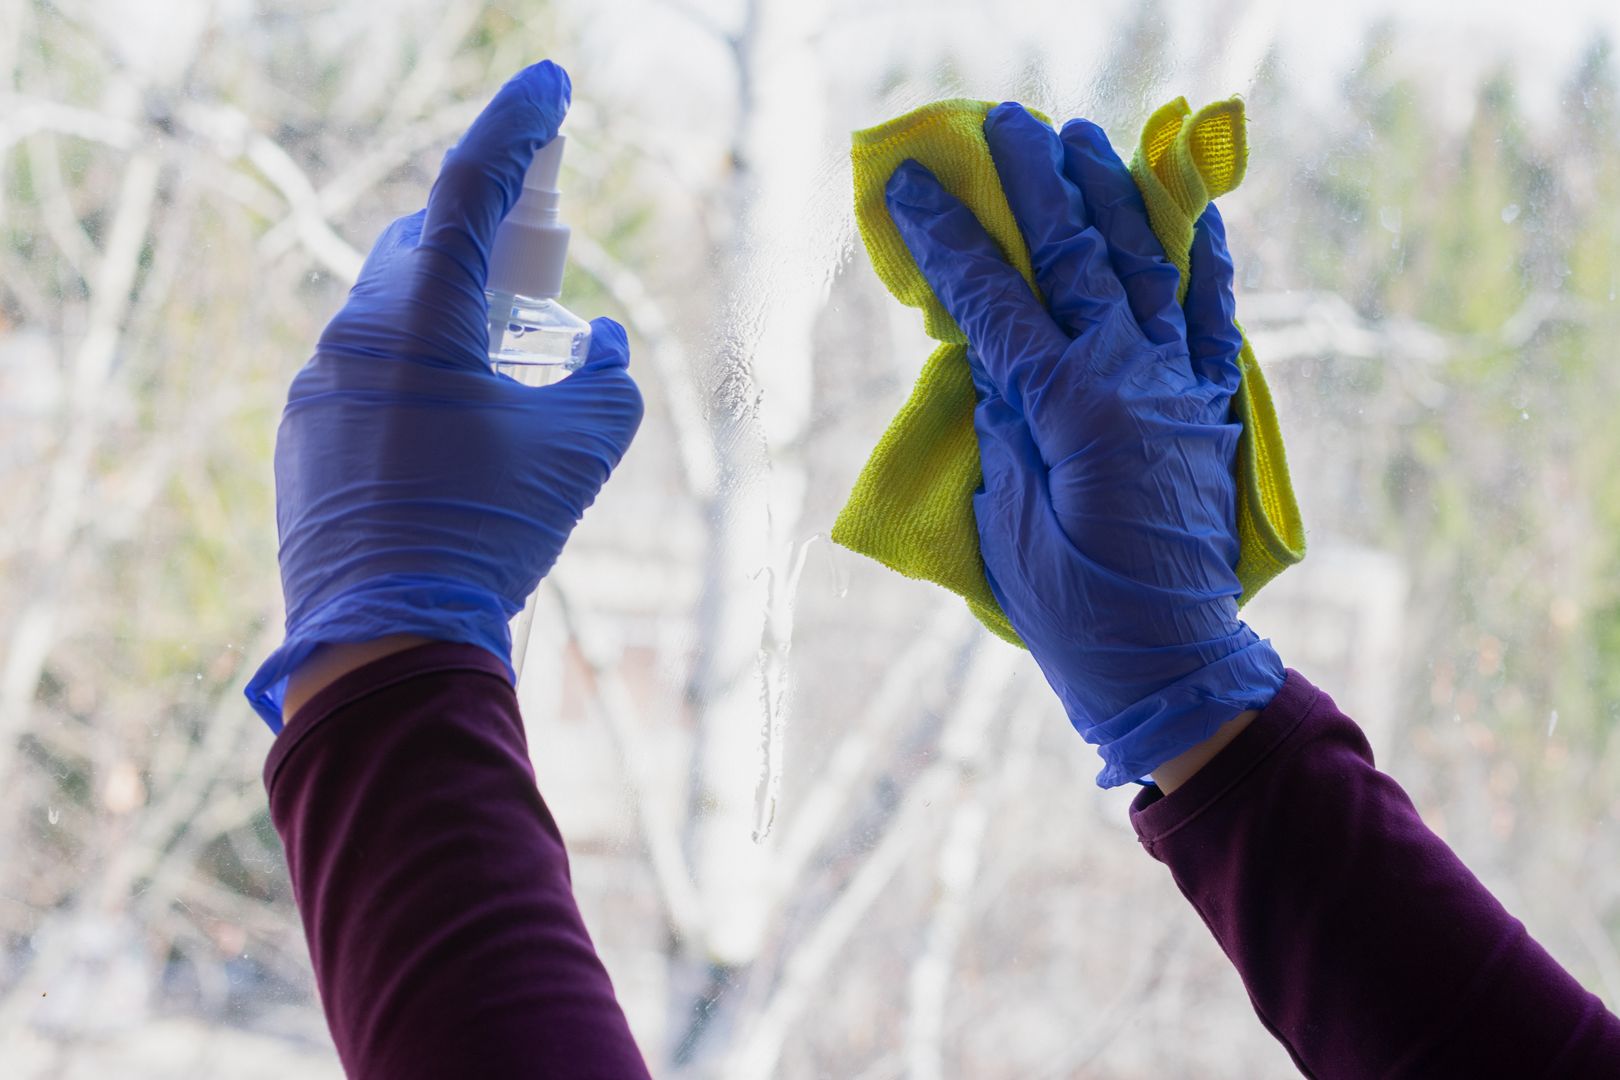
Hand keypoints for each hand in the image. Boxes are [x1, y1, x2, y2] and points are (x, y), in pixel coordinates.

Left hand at [245, 61, 642, 730]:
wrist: (384, 638)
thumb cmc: (490, 533)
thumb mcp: (583, 449)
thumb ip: (604, 374)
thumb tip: (591, 343)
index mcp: (420, 315)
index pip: (472, 186)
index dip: (518, 125)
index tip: (551, 83)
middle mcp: (353, 334)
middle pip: (422, 245)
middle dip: (484, 244)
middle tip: (537, 285)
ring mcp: (316, 387)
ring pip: (390, 314)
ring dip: (450, 320)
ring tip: (501, 386)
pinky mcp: (302, 437)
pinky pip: (364, 373)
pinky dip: (415, 375)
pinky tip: (450, 442)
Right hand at [884, 103, 1282, 786]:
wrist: (1172, 664)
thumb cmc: (1074, 610)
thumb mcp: (1010, 522)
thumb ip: (1002, 427)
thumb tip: (994, 361)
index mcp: (1071, 408)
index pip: (997, 302)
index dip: (951, 240)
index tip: (914, 185)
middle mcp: (1134, 378)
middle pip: (1078, 258)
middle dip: (1036, 183)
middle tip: (1006, 121)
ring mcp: (1182, 387)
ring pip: (1147, 267)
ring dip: (1110, 197)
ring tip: (1081, 139)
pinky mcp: (1213, 408)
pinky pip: (1214, 318)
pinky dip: (1206, 262)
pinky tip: (1194, 215)